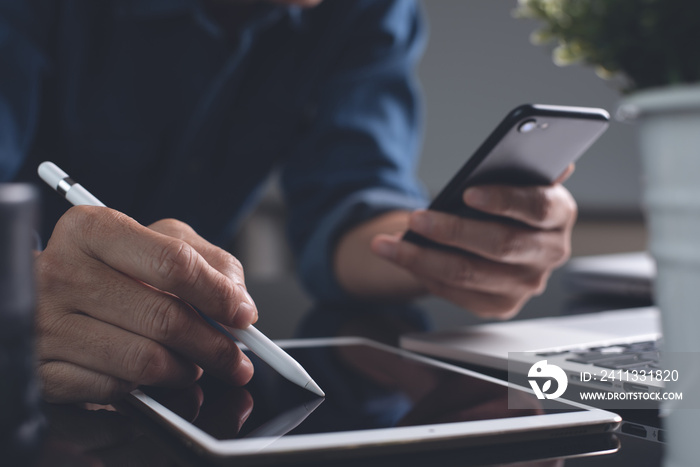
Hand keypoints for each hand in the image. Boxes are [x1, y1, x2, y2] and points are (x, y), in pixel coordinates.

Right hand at [35, 207, 256, 403]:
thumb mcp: (159, 241)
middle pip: (164, 318)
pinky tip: (152, 375)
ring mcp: (46, 322)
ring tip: (194, 366)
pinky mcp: (42, 367)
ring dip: (184, 371)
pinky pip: (114, 389)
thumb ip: (208, 260)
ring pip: (144, 361)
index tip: (243, 315)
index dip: (219, 295)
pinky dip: (145, 389)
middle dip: (214, 346)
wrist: (44, 293)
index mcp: (94, 230)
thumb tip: (239, 302)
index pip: (173, 263)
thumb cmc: (109, 265)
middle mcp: (62, 272)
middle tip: (234, 359)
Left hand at [371, 166, 576, 318]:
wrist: (494, 234)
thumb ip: (516, 166)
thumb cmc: (501, 200)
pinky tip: (400, 257)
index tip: (467, 193)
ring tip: (387, 243)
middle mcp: (551, 252)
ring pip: (469, 273)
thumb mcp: (511, 178)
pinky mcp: (502, 305)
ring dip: (422, 258)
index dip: (503, 200)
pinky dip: (423, 274)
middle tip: (416, 218)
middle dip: (452, 231)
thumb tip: (524, 147)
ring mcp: (527, 284)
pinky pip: (457, 293)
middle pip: (500, 245)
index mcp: (560, 213)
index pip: (537, 207)